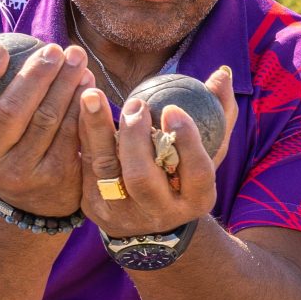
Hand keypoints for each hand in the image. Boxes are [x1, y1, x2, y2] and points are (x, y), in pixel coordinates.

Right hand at [0, 31, 90, 216]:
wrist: (33, 196)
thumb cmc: (1, 138)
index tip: (1, 47)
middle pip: (9, 112)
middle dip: (35, 75)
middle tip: (53, 49)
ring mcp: (18, 174)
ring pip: (45, 120)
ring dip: (64, 84)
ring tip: (76, 58)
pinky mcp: (52, 178)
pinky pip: (70, 134)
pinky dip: (81, 106)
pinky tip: (88, 83)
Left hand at [79, 65, 236, 238]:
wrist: (151, 225)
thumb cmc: (186, 175)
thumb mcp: (209, 150)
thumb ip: (218, 113)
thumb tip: (221, 74)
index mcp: (197, 200)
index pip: (196, 172)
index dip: (186, 141)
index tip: (173, 109)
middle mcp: (160, 213)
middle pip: (143, 177)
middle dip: (135, 138)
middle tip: (135, 104)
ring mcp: (122, 213)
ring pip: (106, 171)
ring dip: (97, 130)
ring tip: (92, 96)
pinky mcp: (93, 206)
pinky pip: (84, 165)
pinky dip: (82, 133)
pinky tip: (79, 105)